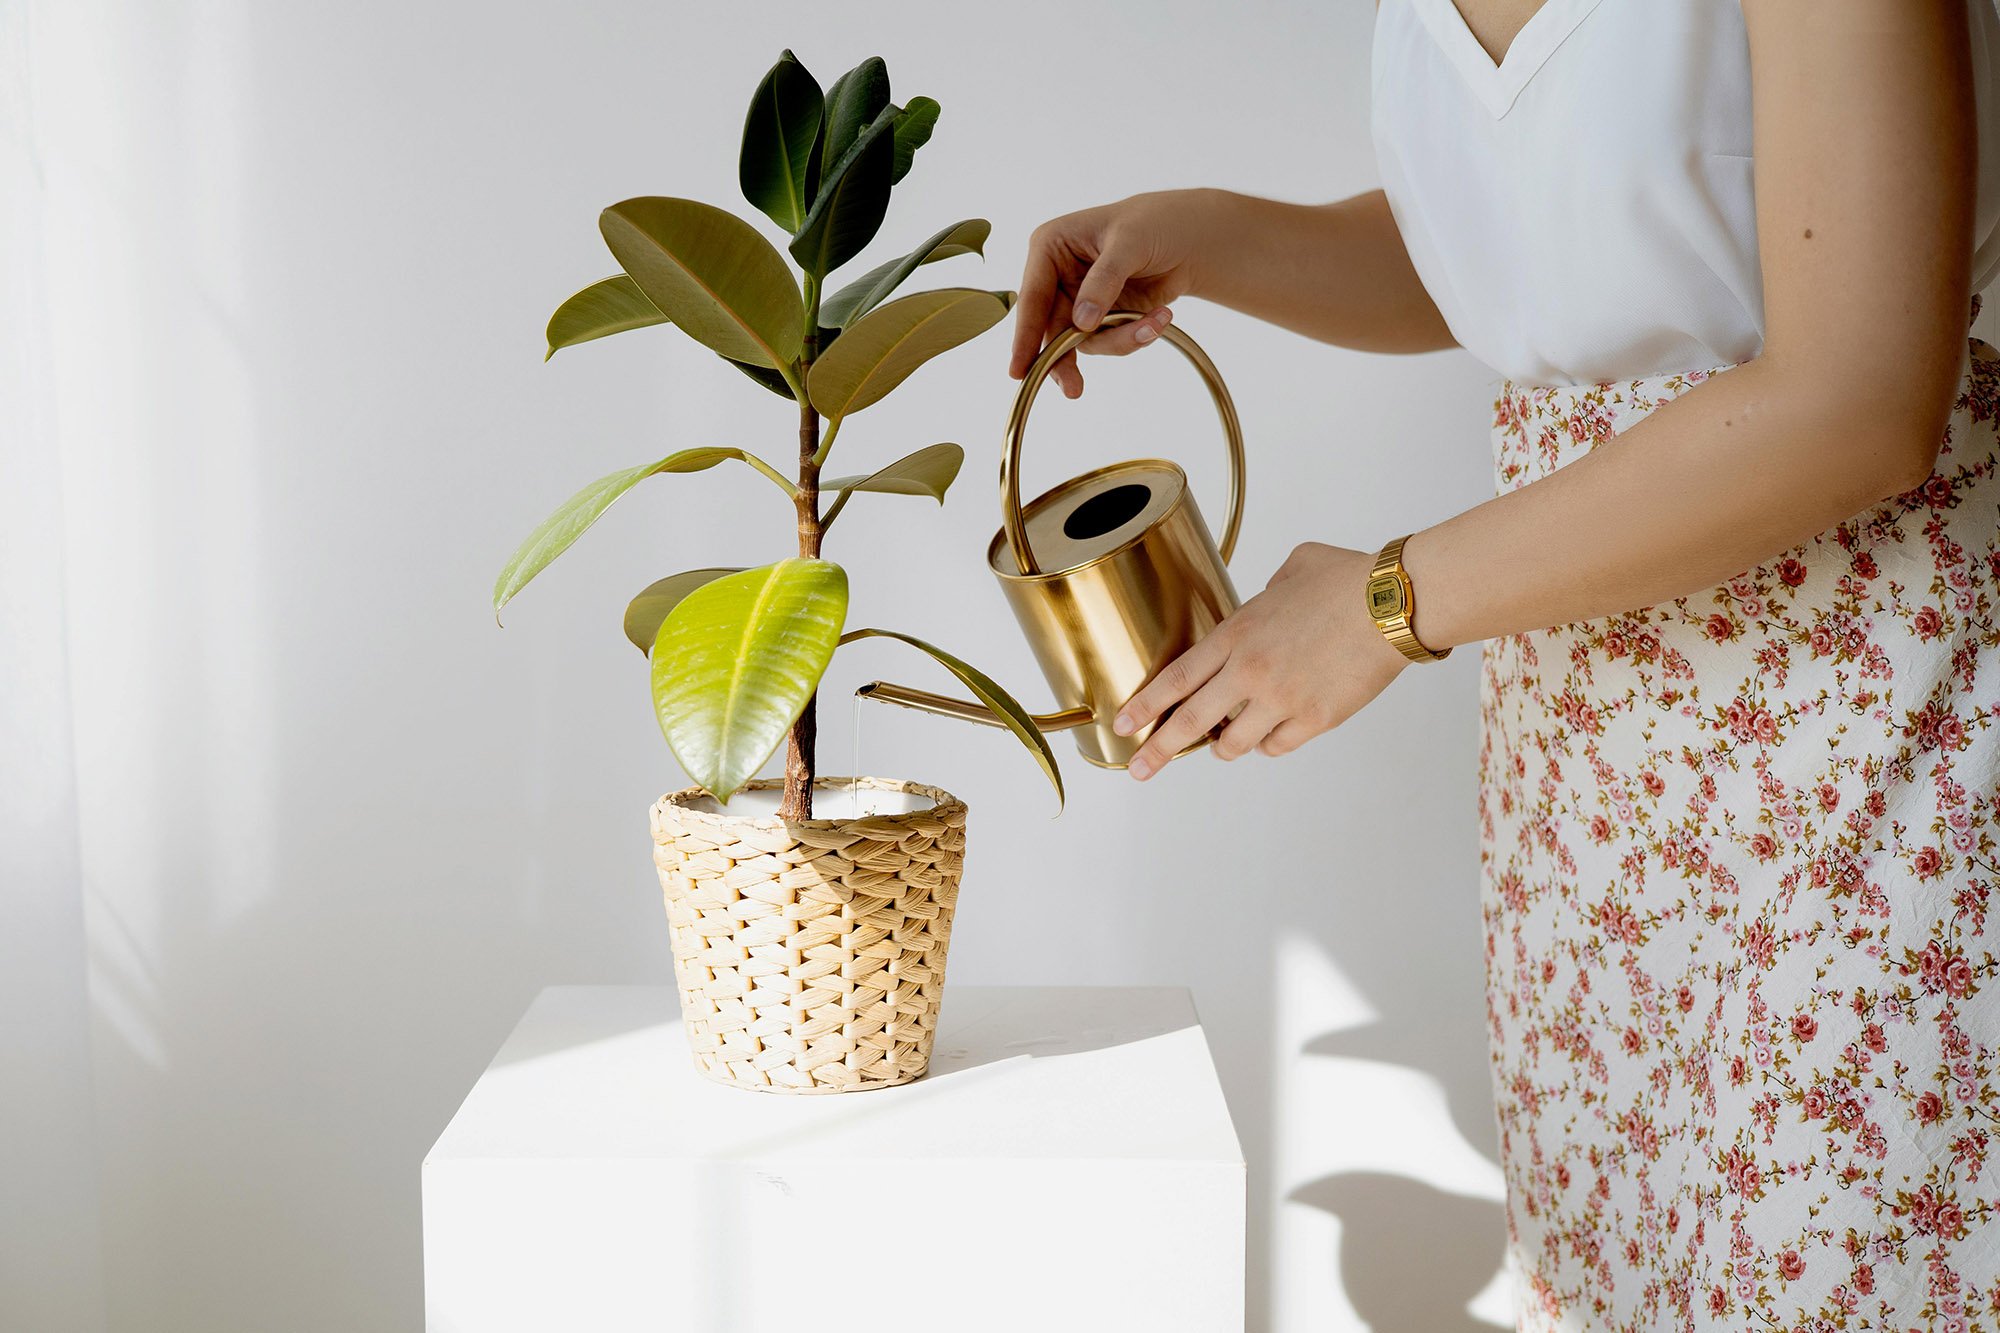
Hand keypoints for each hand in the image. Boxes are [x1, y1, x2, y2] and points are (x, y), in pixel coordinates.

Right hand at [1009, 189, 1226, 397]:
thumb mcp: (1129, 242)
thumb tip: (1081, 322)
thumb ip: (1104, 280)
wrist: (1187, 238)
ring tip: (1156, 323)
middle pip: (1050, 329)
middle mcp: (1056, 278)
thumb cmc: (1152, 224)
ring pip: (1084, 342)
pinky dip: (1136, 336)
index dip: (1025, 336)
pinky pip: (1110, 342)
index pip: (1032, 297)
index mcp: (1049, 248)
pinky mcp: (1102, 320)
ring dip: (1121, 339)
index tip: (1018, 370)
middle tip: (1074, 389)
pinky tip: (1160, 318)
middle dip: (1067, 358)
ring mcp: (1078, 302)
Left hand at [1113, 543, 1409, 779]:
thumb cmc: (1347, 580)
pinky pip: (1276, 747)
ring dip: (1224, 746)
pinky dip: (1269, 744)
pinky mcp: (1314, 720)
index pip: (1176, 678)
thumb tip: (1265, 603)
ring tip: (1223, 744)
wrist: (1392, 603)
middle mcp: (1250, 671)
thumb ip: (1263, 597)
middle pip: (1190, 721)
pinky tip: (1272, 734)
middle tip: (1139, 769)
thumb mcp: (1290, 571)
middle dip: (1158, 749)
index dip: (1145, 705)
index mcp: (1237, 633)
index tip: (1124, 724)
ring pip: (1234, 744)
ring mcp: (1281, 700)